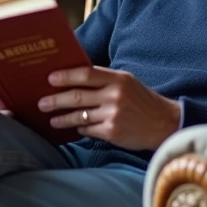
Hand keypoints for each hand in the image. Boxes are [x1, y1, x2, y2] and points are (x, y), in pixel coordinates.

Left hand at [37, 66, 182, 150]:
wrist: (164, 123)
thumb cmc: (141, 100)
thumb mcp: (127, 82)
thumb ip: (104, 79)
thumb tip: (73, 78)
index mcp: (118, 79)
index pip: (85, 74)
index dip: (65, 76)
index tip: (50, 78)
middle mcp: (115, 96)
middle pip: (77, 96)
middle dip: (56, 100)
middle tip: (42, 102)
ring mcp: (113, 115)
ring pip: (79, 115)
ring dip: (62, 118)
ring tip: (52, 119)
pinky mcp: (112, 132)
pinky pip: (88, 129)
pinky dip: (79, 128)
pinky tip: (73, 128)